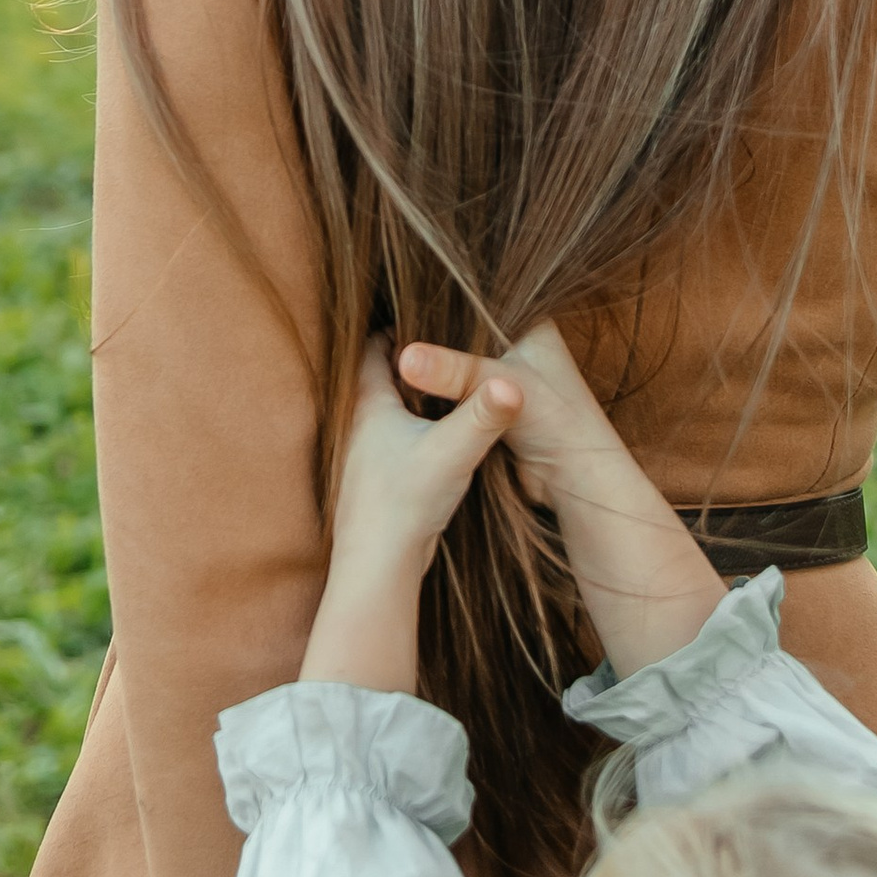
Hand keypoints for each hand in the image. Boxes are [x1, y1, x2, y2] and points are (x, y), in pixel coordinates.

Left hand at [301, 338, 521, 692]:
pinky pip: (395, 443)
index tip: (424, 309)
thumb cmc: (405, 503)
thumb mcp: (454, 452)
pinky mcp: (378, 484)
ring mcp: (365, 457)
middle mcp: (359, 427)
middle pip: (379, 378)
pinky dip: (414, 431)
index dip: (396, 326)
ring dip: (411, 398)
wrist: (377, 568)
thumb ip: (484, 415)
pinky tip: (438, 438)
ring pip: (387, 413)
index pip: (373, 348)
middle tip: (441, 340)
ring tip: (445, 383)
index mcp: (369, 406)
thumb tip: (516, 384)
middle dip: (408, 360)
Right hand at [393, 321, 717, 677]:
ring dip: (430, 367)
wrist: (578, 481)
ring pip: (455, 364)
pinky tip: (403, 389)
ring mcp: (503, 377)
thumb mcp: (500, 388)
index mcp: (527, 320)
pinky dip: (435, 393)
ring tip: (384, 354)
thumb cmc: (559, 422)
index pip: (475, 295)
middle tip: (383, 329)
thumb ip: (452, 370)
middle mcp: (516, 343)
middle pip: (459, 330)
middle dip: (427, 333)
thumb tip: (401, 357)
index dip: (439, 294)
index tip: (397, 292)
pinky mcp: (492, 409)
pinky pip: (455, 394)